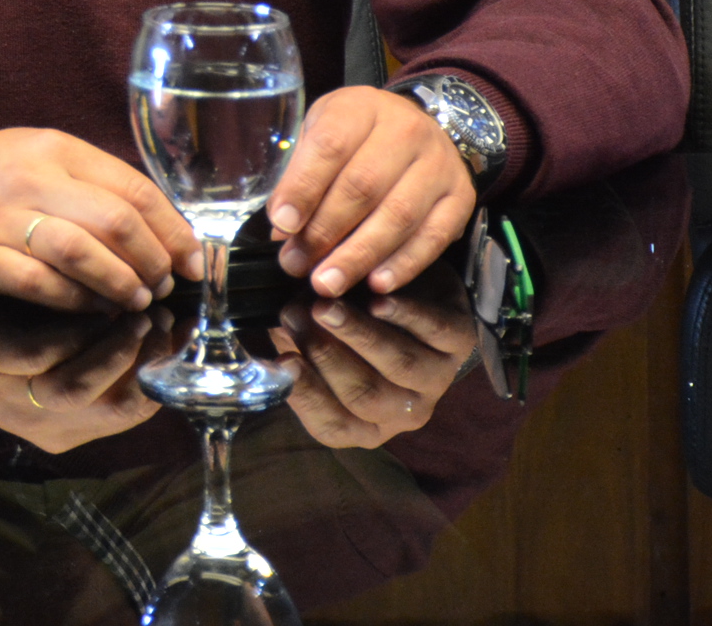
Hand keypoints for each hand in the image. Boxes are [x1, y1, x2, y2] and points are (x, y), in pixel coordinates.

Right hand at [0, 130, 197, 312]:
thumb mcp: (36, 159)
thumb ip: (90, 183)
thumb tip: (158, 226)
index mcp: (54, 148)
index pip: (133, 187)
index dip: (173, 229)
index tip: (192, 260)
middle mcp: (32, 178)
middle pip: (116, 220)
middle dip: (153, 260)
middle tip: (166, 284)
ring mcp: (4, 218)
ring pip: (83, 252)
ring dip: (121, 283)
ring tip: (137, 299)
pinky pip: (43, 284)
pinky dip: (78, 301)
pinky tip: (93, 309)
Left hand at [0, 279, 165, 450]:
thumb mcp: (48, 349)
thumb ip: (96, 344)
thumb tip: (161, 308)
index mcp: (63, 426)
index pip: (134, 411)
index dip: (164, 372)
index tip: (184, 330)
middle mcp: (40, 423)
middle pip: (115, 409)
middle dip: (148, 362)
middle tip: (166, 316)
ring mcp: (10, 397)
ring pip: (78, 386)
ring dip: (115, 346)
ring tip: (136, 304)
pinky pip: (42, 351)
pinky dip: (72, 325)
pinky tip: (91, 294)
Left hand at [267, 87, 476, 296]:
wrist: (421, 125)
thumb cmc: (358, 134)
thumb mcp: (323, 131)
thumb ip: (301, 173)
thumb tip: (283, 228)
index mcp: (361, 108)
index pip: (330, 146)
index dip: (303, 188)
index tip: (282, 224)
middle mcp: (406, 130)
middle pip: (363, 186)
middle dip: (325, 232)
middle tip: (297, 264)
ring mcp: (439, 163)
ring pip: (398, 216)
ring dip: (359, 256)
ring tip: (328, 282)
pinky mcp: (461, 196)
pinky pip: (433, 236)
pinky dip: (404, 264)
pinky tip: (376, 283)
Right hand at [270, 281, 478, 448]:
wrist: (405, 288)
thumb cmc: (345, 317)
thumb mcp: (311, 335)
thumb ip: (285, 345)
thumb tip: (250, 344)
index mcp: (363, 424)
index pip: (332, 423)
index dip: (307, 394)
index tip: (282, 361)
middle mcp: (402, 412)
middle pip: (366, 395)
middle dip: (325, 354)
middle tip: (293, 314)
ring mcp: (437, 379)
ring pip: (399, 365)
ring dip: (359, 334)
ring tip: (325, 304)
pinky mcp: (461, 341)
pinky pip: (437, 332)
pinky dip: (407, 315)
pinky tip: (379, 298)